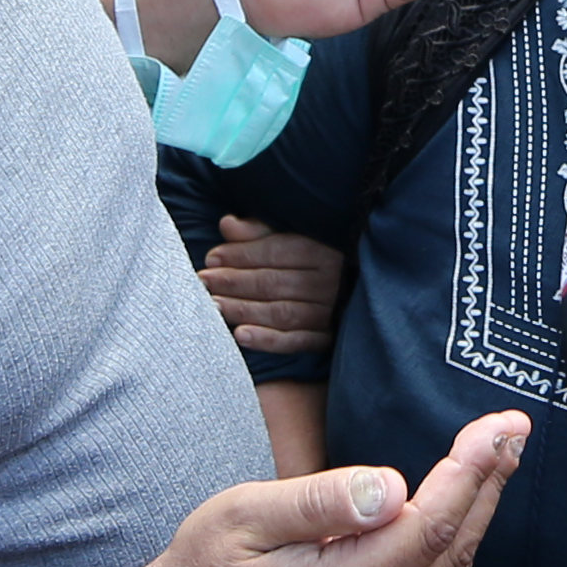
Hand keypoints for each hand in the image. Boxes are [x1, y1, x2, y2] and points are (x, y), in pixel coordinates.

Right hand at [149, 410, 527, 566]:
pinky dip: (452, 546)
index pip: (427, 528)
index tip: (498, 427)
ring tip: (500, 459)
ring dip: (478, 514)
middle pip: (451, 552)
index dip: (470, 474)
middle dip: (489, 486)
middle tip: (514, 431)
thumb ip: (320, 501)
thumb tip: (394, 488)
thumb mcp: (242, 516)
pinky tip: (462, 510)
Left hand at [201, 217, 349, 360]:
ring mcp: (330, 313)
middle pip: (274, 282)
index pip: (277, 251)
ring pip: (280, 312)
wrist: (363, 294)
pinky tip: (240, 335)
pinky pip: (295, 341)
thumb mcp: (293, 236)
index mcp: (323, 250)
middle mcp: (330, 282)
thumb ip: (260, 231)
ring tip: (212, 306)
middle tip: (203, 282)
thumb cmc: (315, 259)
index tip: (212, 258)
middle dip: (234, 282)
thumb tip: (227, 224)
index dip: (241, 254)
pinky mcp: (327, 339)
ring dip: (243, 309)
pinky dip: (267, 340)